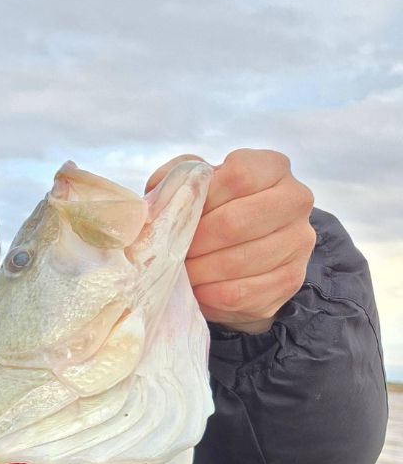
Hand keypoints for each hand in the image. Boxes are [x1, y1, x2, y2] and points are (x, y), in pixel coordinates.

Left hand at [146, 149, 315, 333]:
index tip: (179, 216)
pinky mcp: (291, 279)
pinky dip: (210, 295)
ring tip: (182, 271)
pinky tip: (198, 289)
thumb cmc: (209, 212)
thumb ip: (176, 181)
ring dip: (200, 271)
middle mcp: (295, 200)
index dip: (200, 199)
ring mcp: (299, 241)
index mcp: (272, 167)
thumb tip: (165, 200)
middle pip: (235, 222)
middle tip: (172, 253)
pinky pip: (242, 292)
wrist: (236, 255)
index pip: (238, 176)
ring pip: (238, 261)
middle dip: (195, 242)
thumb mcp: (190, 185)